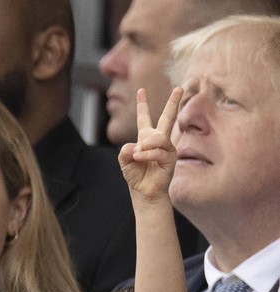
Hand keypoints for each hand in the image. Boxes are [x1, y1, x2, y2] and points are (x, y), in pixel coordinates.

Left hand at [119, 87, 181, 201]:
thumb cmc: (135, 175)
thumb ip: (125, 151)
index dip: (142, 104)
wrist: (144, 191)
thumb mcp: (124, 160)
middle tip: (180, 87)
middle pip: (168, 118)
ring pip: (159, 137)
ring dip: (146, 145)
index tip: (141, 90)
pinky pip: (158, 152)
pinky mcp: (170, 159)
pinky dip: (146, 154)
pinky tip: (140, 158)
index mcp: (145, 137)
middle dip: (173, 102)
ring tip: (137, 154)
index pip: (144, 117)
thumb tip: (135, 146)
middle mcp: (158, 140)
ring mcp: (166, 149)